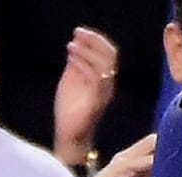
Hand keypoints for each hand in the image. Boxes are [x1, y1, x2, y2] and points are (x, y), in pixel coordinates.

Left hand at [52, 27, 118, 167]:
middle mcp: (108, 86)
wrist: (70, 138)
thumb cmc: (70, 113)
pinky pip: (95, 78)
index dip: (96, 40)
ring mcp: (104, 94)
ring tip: (71, 45)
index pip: (109, 54)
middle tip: (78, 32)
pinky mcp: (96, 102)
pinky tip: (71, 57)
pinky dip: (83, 64)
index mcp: (104, 81)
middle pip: (111, 56)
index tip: (80, 31)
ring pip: (104, 65)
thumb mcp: (71, 83)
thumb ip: (75, 66)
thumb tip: (74, 46)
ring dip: (87, 51)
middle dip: (95, 41)